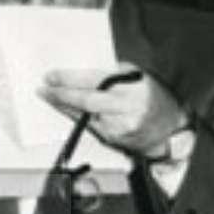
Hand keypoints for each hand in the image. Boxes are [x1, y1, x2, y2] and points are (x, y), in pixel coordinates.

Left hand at [40, 68, 186, 159]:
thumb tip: (81, 75)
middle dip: (61, 93)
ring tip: (49, 96)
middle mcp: (127, 106)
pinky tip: (64, 110)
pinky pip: (87, 125)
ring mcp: (119, 124)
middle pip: (86, 99)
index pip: (96, 79)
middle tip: (44, 87)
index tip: (53, 76)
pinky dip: (74, 117)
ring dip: (63, 106)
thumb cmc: (152, 98)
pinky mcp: (113, 138)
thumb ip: (114, 75)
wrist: (169, 128)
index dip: (71, 78)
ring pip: (83, 114)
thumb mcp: (138, 78)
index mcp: (134, 86)